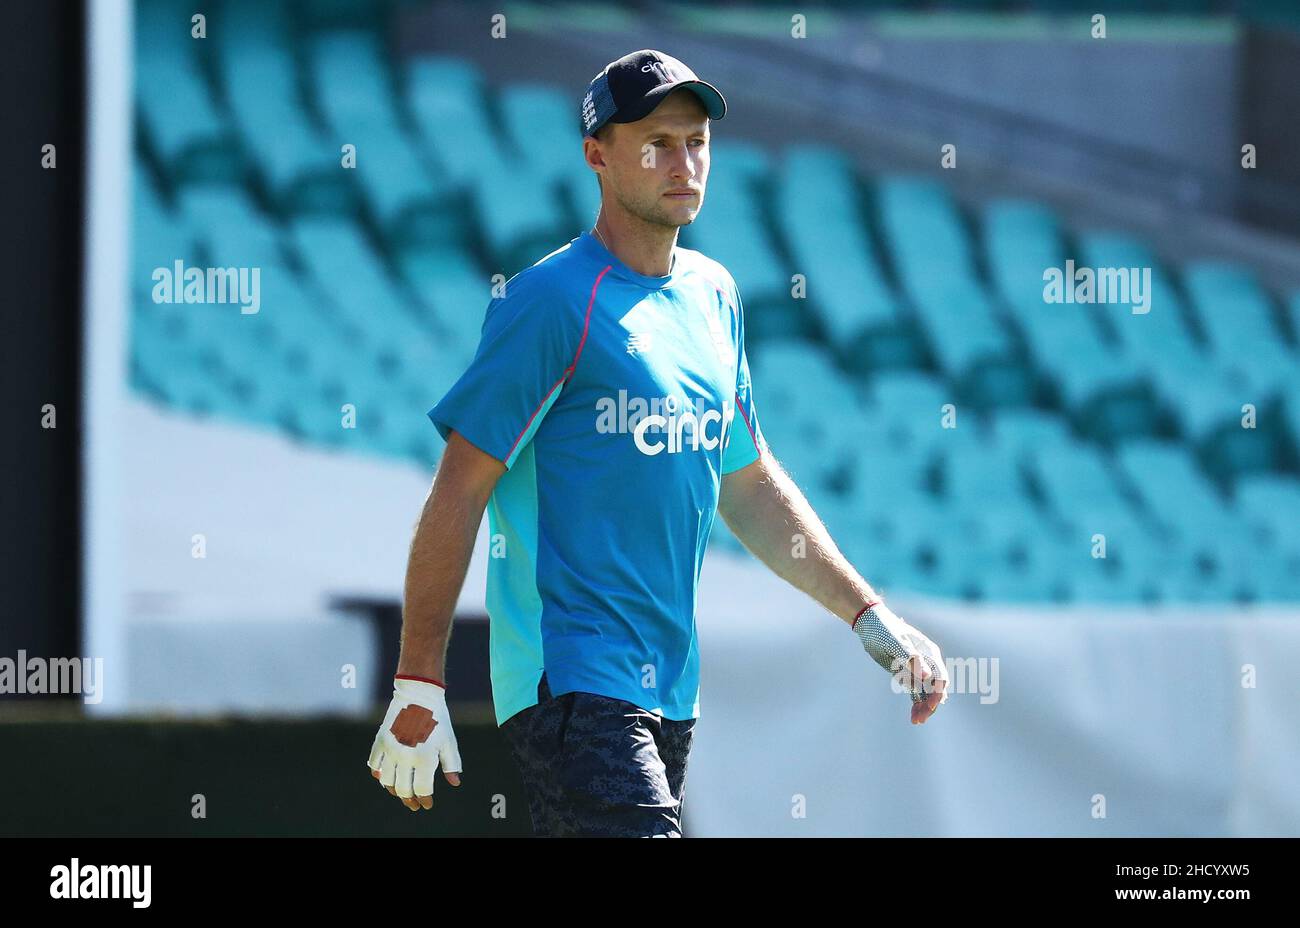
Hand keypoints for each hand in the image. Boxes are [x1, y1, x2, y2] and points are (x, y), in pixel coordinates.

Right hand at [367, 676, 462, 809]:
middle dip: (409, 800)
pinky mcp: (380, 740)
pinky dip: (377, 773)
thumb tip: (455, 783)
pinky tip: (384, 776)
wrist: (419, 694)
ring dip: (393, 789)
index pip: (422, 789)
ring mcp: (390, 749)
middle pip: (403, 789)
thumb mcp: (448, 742)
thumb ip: (452, 764)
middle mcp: (405, 756)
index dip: (425, 800)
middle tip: (414, 804)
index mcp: (425, 758)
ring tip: (401, 791)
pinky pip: (374, 763)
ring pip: (386, 780)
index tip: (427, 804)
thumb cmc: (438, 719)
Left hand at [852, 602, 948, 724]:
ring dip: (923, 707)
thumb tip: (927, 678)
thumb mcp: (895, 643)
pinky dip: (915, 704)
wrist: (868, 623)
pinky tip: (913, 718)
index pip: (940, 677)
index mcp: (929, 653)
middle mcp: (926, 662)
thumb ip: (912, 659)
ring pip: (925, 692)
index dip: (937, 693)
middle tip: (921, 719)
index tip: (931, 705)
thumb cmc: (883, 629)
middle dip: (930, 704)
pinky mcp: (906, 674)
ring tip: (916, 721)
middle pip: (934, 688)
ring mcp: (916, 669)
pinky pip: (915, 692)